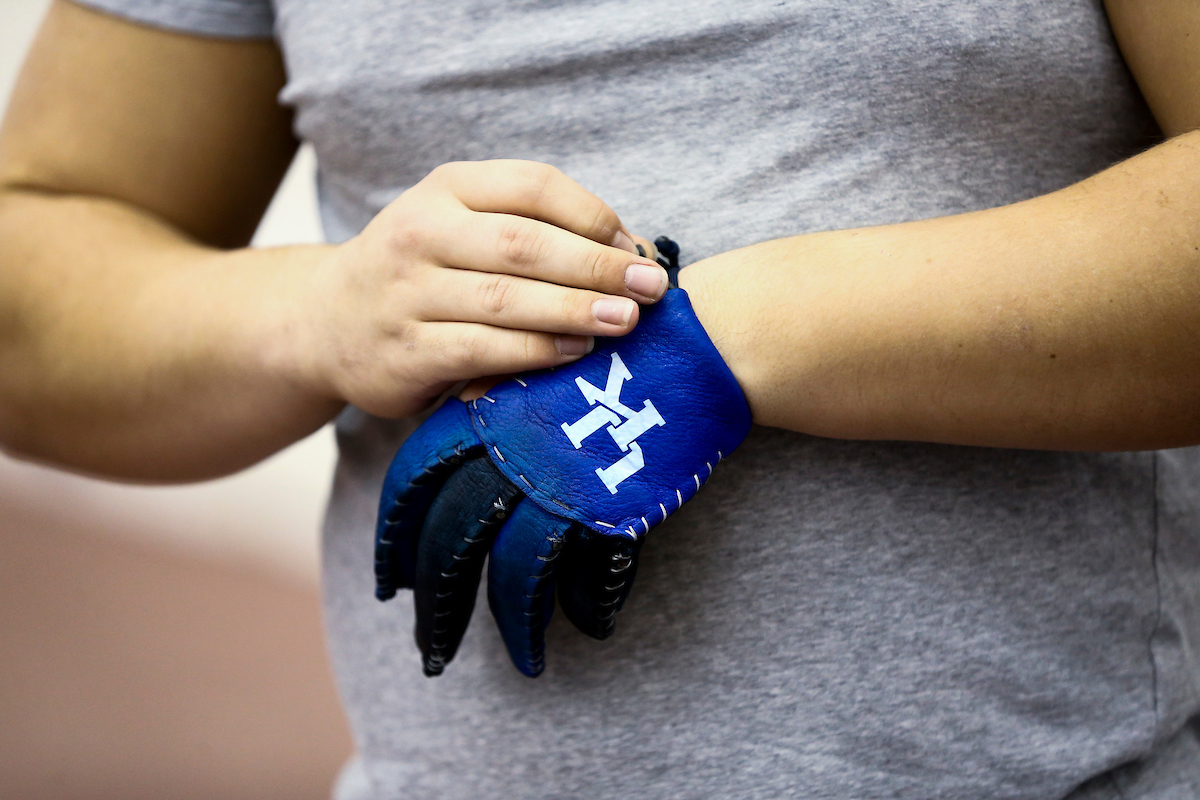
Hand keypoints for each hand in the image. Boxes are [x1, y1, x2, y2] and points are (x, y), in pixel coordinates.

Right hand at [302, 160, 669, 417]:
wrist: (327, 323)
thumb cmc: (422, 270)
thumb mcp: (462, 225)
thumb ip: (530, 227)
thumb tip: (629, 250)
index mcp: (446, 189)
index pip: (532, 185)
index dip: (592, 215)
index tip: (635, 246)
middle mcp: (420, 233)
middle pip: (524, 243)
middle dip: (597, 266)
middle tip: (650, 288)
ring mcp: (407, 294)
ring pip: (505, 298)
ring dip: (573, 309)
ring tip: (624, 321)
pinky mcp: (405, 352)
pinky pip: (481, 349)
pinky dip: (534, 352)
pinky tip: (573, 352)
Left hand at [374, 263, 752, 676]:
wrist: (694, 342)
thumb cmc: (619, 341)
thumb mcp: (542, 356)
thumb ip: (497, 387)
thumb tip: (463, 405)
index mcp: (484, 415)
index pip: (414, 484)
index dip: (398, 535)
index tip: (393, 577)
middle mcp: (509, 456)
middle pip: (451, 543)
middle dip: (436, 602)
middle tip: (431, 645)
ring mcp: (558, 486)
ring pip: (512, 574)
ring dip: (513, 625)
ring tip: (521, 661)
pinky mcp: (610, 509)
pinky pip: (582, 576)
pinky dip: (585, 606)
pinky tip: (589, 625)